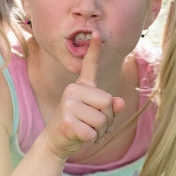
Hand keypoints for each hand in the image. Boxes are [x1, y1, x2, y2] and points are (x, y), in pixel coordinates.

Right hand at [43, 31, 124, 159]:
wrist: (56, 142)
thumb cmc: (80, 125)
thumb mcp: (97, 114)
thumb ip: (110, 107)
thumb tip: (119, 102)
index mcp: (81, 86)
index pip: (89, 66)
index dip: (94, 50)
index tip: (97, 32)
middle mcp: (72, 90)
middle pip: (108, 102)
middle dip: (107, 118)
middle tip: (93, 124)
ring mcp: (68, 105)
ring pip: (102, 119)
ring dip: (100, 131)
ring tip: (87, 130)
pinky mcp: (67, 121)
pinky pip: (93, 132)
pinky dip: (91, 139)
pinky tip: (80, 136)